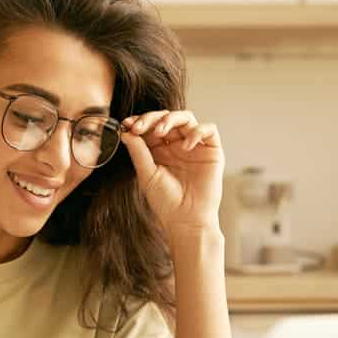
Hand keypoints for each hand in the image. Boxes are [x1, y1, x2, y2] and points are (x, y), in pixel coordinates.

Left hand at [120, 110, 224, 233]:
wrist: (186, 219)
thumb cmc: (166, 201)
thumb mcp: (147, 174)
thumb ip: (138, 152)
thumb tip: (126, 131)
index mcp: (160, 150)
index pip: (151, 126)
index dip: (140, 121)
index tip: (127, 124)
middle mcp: (177, 145)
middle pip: (167, 117)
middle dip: (152, 118)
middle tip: (139, 127)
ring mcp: (195, 146)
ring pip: (186, 118)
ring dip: (171, 119)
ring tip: (160, 132)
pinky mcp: (212, 151)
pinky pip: (209, 129)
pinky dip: (197, 131)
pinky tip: (186, 145)